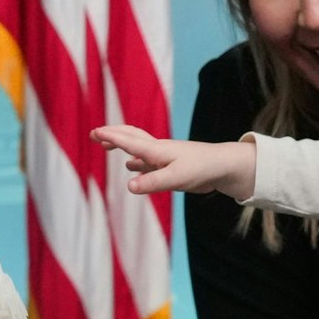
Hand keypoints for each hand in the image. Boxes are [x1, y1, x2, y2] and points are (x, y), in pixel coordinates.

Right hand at [91, 125, 255, 199]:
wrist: (224, 166)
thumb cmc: (202, 169)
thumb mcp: (176, 178)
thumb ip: (152, 182)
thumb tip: (129, 186)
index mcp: (156, 150)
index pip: (128, 141)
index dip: (111, 137)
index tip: (95, 132)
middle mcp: (158, 150)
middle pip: (131, 137)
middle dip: (112, 134)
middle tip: (95, 133)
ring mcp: (164, 157)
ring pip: (137, 147)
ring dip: (121, 145)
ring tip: (107, 145)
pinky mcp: (171, 166)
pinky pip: (147, 161)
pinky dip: (135, 161)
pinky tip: (131, 166)